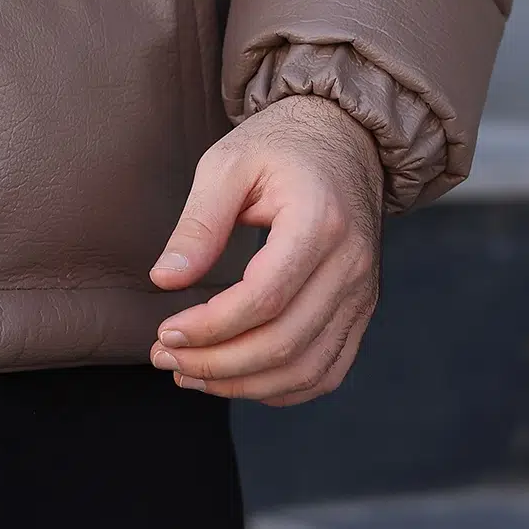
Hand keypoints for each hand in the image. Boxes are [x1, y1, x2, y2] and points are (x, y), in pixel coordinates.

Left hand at [148, 96, 382, 405]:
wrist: (344, 139)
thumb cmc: (280, 146)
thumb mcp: (228, 164)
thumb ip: (199, 223)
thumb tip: (165, 280)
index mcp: (319, 222)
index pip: (265, 298)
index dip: (211, 326)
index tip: (165, 332)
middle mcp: (351, 266)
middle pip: (285, 342)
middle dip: (218, 363)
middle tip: (165, 358)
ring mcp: (363, 294)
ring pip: (307, 369)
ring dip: (244, 385)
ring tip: (190, 374)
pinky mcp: (361, 311)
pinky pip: (326, 371)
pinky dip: (280, 389)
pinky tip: (236, 379)